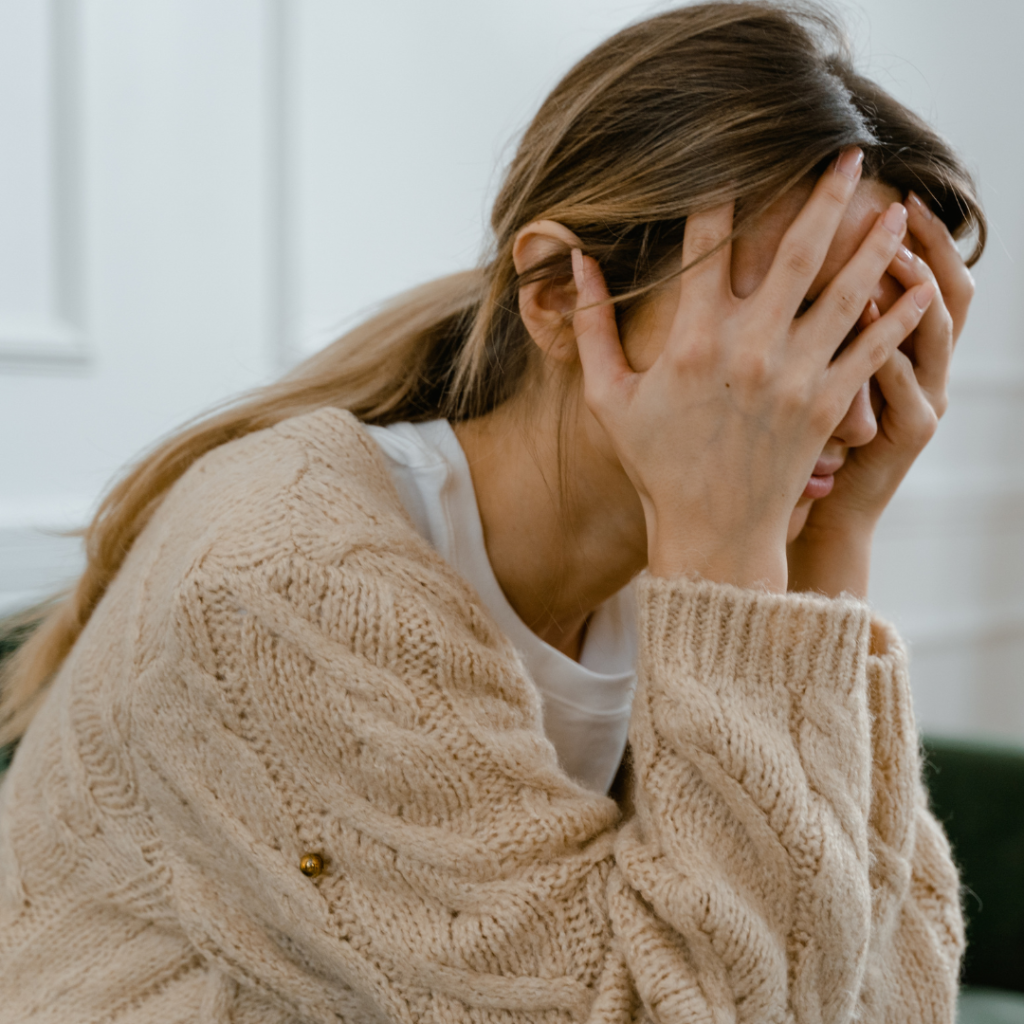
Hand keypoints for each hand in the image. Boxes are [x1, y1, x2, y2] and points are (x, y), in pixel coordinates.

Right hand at [571, 151, 936, 592]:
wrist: (711, 532)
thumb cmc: (656, 464)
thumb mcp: (608, 398)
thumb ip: (591, 328)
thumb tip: (578, 262)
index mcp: (692, 339)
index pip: (710, 244)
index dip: (723, 192)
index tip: (738, 156)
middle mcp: (749, 347)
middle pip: (797, 251)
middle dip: (825, 196)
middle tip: (849, 152)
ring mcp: (794, 376)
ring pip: (846, 293)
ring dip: (875, 246)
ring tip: (900, 209)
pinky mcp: (826, 406)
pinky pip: (872, 351)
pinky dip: (900, 318)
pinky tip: (921, 288)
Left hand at [788, 192, 974, 597]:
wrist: (815, 510)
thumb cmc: (804, 444)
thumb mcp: (824, 380)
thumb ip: (822, 327)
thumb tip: (794, 268)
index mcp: (897, 347)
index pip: (920, 274)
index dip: (917, 233)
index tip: (887, 188)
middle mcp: (922, 367)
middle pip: (946, 289)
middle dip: (926, 242)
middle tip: (897, 200)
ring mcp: (921, 398)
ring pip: (934, 331)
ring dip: (913, 287)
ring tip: (887, 249)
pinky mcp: (908, 432)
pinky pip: (903, 384)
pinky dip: (888, 349)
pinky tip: (866, 315)